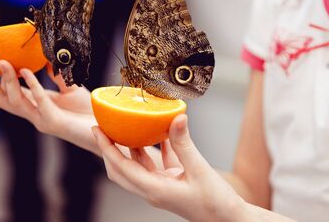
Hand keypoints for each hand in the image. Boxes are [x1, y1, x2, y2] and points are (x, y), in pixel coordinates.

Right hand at [0, 59, 99, 153]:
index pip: (8, 93)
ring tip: (3, 62)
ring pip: (16, 103)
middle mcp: (34, 114)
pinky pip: (40, 102)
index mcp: (35, 106)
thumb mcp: (70, 88)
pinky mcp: (54, 122)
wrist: (107, 128)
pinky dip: (32, 86)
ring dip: (8, 82)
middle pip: (3, 100)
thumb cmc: (88, 110)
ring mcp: (42, 119)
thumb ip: (56, 75)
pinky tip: (26, 72)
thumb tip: (45, 58)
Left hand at [92, 114, 246, 221]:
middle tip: (105, 128)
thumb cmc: (216, 203)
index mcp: (154, 190)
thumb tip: (176, 117)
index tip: (97, 129)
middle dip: (109, 149)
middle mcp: (153, 190)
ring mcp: (161, 187)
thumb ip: (185, 143)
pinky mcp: (172, 183)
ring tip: (128, 126)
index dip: (106, 148)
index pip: (121, 167)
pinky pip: (157, 164)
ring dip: (130, 148)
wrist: (231, 220)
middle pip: (120, 169)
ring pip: (137, 166)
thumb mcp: (200, 170)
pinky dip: (155, 149)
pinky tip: (160, 133)